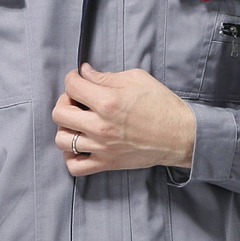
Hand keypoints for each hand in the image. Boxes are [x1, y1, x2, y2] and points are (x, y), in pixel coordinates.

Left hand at [52, 62, 195, 175]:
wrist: (180, 135)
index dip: (72, 78)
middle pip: (59, 113)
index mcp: (108, 101)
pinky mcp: (107, 163)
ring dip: (65, 129)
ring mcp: (102, 147)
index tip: (78, 79)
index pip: (71, 86)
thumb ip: (106, 77)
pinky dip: (71, 158)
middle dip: (65, 101)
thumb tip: (85, 73)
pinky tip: (79, 146)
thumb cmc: (162, 104)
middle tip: (77, 100)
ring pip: (62, 140)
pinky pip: (75, 167)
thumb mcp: (137, 79)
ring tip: (77, 124)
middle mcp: (100, 126)